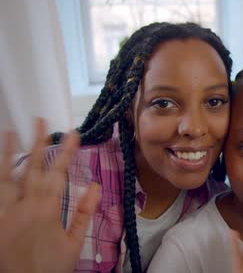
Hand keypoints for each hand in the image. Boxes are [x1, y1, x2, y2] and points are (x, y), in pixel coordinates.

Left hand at [0, 119, 100, 272]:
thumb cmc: (51, 267)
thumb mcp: (74, 244)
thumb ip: (84, 213)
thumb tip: (95, 185)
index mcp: (46, 211)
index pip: (58, 174)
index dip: (66, 152)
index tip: (74, 133)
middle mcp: (22, 207)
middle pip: (30, 169)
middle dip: (37, 144)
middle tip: (39, 121)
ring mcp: (4, 212)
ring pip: (5, 178)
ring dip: (8, 155)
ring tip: (9, 133)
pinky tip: (0, 167)